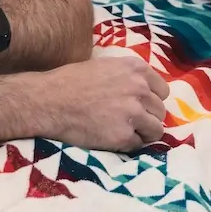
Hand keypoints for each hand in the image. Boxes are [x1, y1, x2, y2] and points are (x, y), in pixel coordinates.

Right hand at [35, 54, 169, 150]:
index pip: (163, 91)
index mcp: (136, 69)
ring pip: (156, 130)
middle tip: (127, 121)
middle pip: (160, 111)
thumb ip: (128, 76)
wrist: (48, 101)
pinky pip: (138, 145)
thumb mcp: (105, 66)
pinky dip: (127, 145)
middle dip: (147, 118)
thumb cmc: (70, 82)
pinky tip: (110, 138)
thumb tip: (146, 91)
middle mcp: (139, 89)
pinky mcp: (123, 136)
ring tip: (123, 132)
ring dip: (142, 133)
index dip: (151, 101)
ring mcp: (133, 113)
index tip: (140, 107)